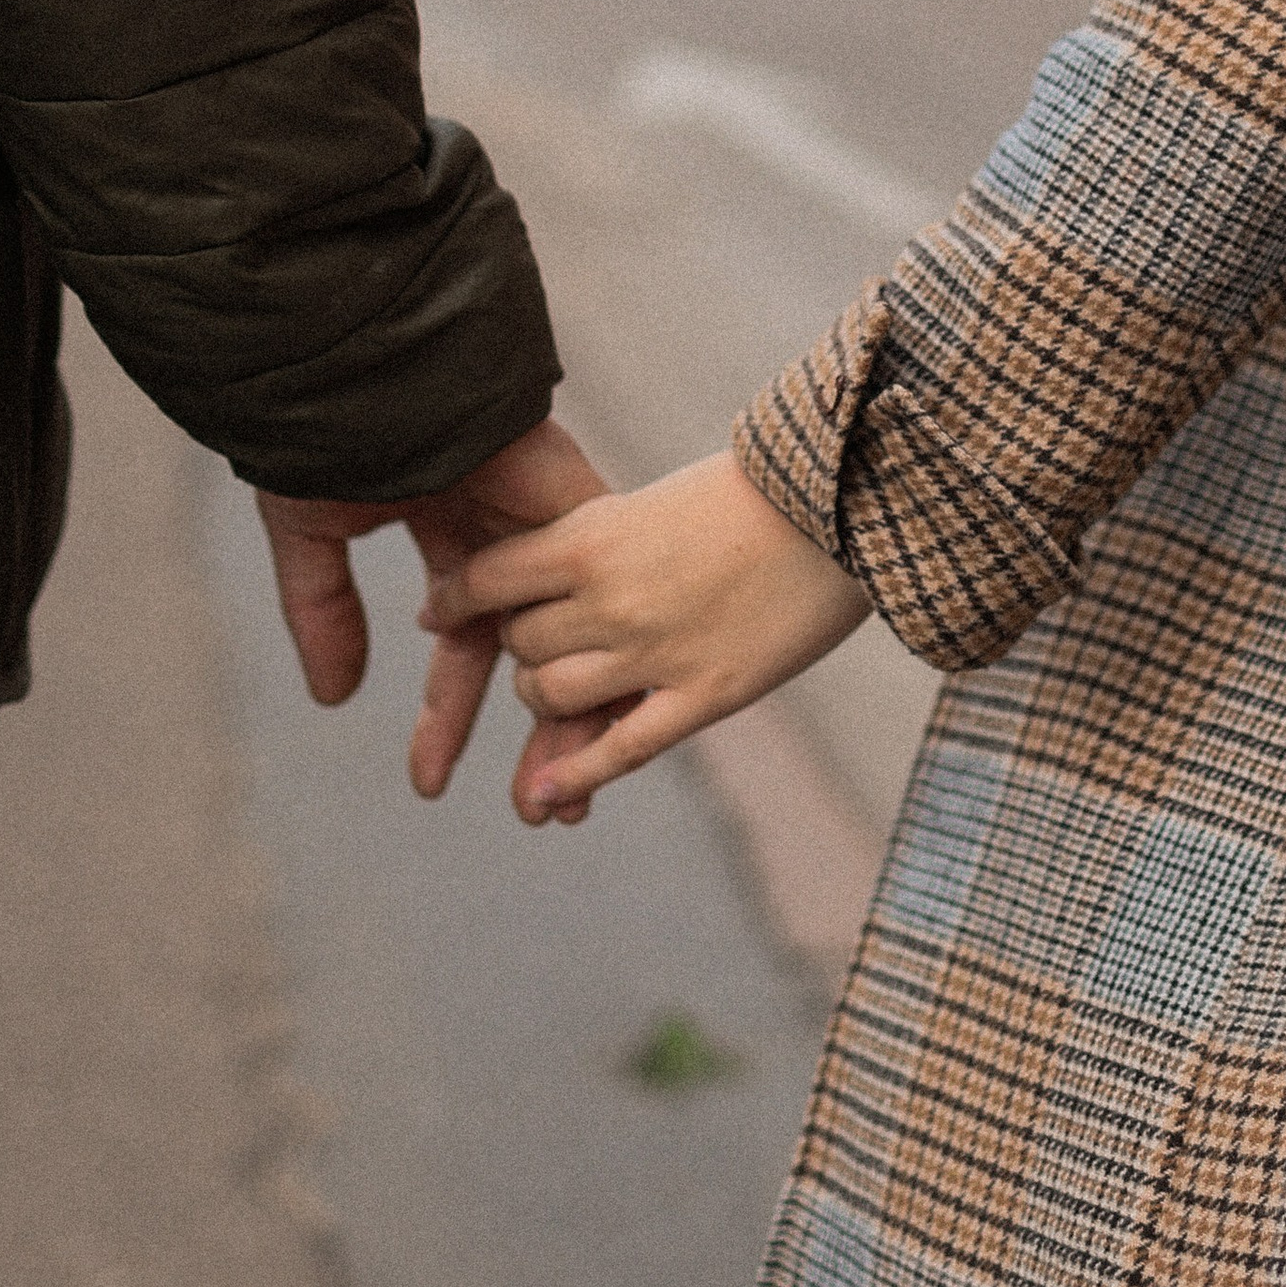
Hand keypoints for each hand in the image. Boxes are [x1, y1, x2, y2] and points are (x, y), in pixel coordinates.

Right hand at [256, 415, 609, 799]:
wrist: (366, 363)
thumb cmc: (330, 430)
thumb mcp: (313, 533)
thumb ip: (325, 612)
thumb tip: (336, 698)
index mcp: (446, 531)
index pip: (458, 644)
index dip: (445, 715)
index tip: (428, 782)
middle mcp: (505, 534)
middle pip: (533, 654)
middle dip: (534, 732)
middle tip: (540, 812)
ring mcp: (546, 520)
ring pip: (578, 633)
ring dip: (580, 714)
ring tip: (574, 796)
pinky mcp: (580, 506)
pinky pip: (607, 592)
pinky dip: (612, 657)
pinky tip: (614, 722)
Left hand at [429, 450, 868, 824]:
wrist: (843, 505)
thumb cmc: (756, 490)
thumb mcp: (654, 499)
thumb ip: (598, 539)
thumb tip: (549, 567)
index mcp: (591, 535)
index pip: (490, 579)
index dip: (457, 598)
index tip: (442, 609)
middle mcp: (609, 599)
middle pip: (519, 645)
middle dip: (522, 645)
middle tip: (541, 639)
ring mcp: (654, 654)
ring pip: (550, 699)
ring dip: (546, 698)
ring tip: (565, 690)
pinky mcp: (704, 696)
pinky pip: (617, 751)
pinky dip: (572, 778)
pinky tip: (543, 796)